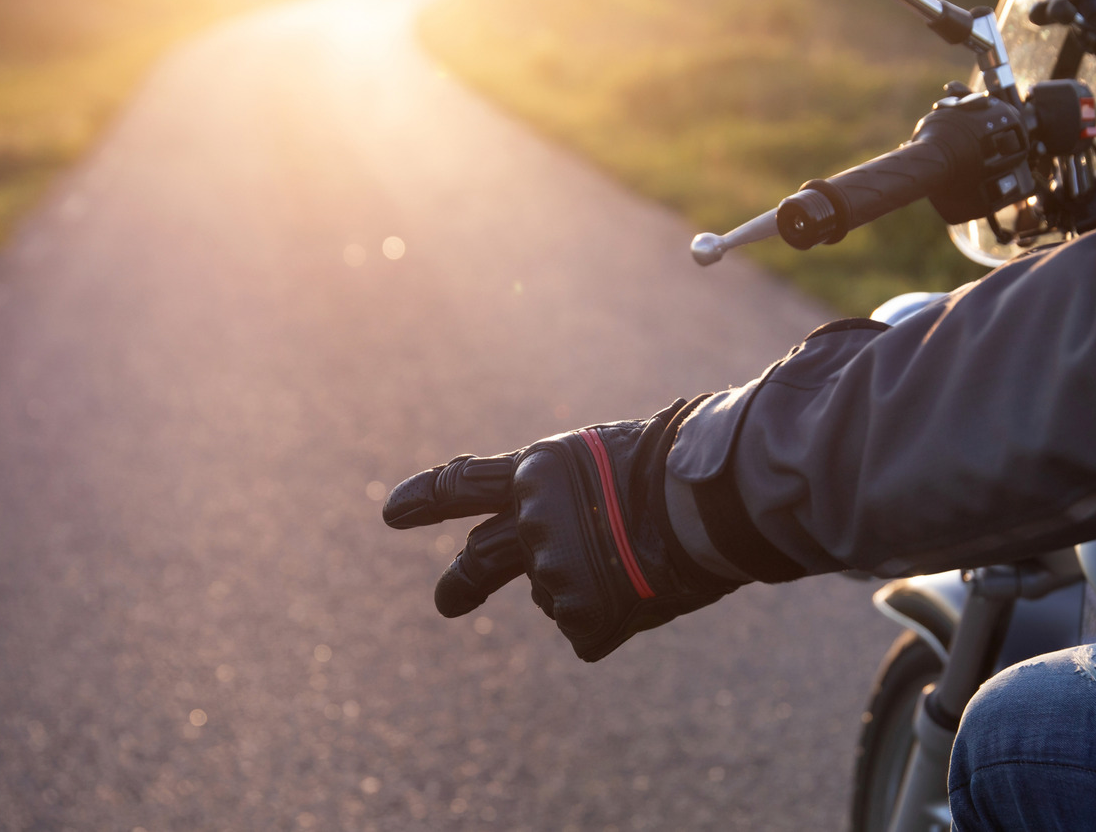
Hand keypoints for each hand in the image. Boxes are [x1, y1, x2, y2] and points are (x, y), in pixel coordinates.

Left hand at [383, 398, 738, 661]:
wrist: (705, 498)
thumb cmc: (676, 469)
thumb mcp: (611, 463)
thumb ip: (573, 500)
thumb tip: (564, 544)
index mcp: (539, 471)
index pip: (467, 484)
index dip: (426, 497)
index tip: (391, 512)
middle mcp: (528, 521)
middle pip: (479, 559)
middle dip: (460, 585)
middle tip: (445, 603)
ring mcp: (548, 569)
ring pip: (561, 596)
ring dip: (595, 589)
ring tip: (644, 563)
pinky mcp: (575, 613)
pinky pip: (591, 632)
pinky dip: (620, 620)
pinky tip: (648, 590)